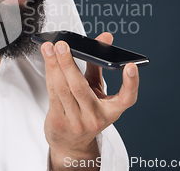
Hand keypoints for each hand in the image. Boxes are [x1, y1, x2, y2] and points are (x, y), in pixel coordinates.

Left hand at [42, 32, 138, 169]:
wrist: (72, 143)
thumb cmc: (87, 109)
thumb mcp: (98, 89)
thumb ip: (99, 64)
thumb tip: (105, 37)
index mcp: (111, 110)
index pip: (127, 98)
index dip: (131, 83)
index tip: (130, 66)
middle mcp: (95, 117)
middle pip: (81, 89)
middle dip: (69, 64)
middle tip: (62, 45)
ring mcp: (76, 121)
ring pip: (63, 89)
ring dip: (54, 66)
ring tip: (49, 48)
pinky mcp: (59, 121)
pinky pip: (53, 94)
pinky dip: (50, 75)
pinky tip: (48, 61)